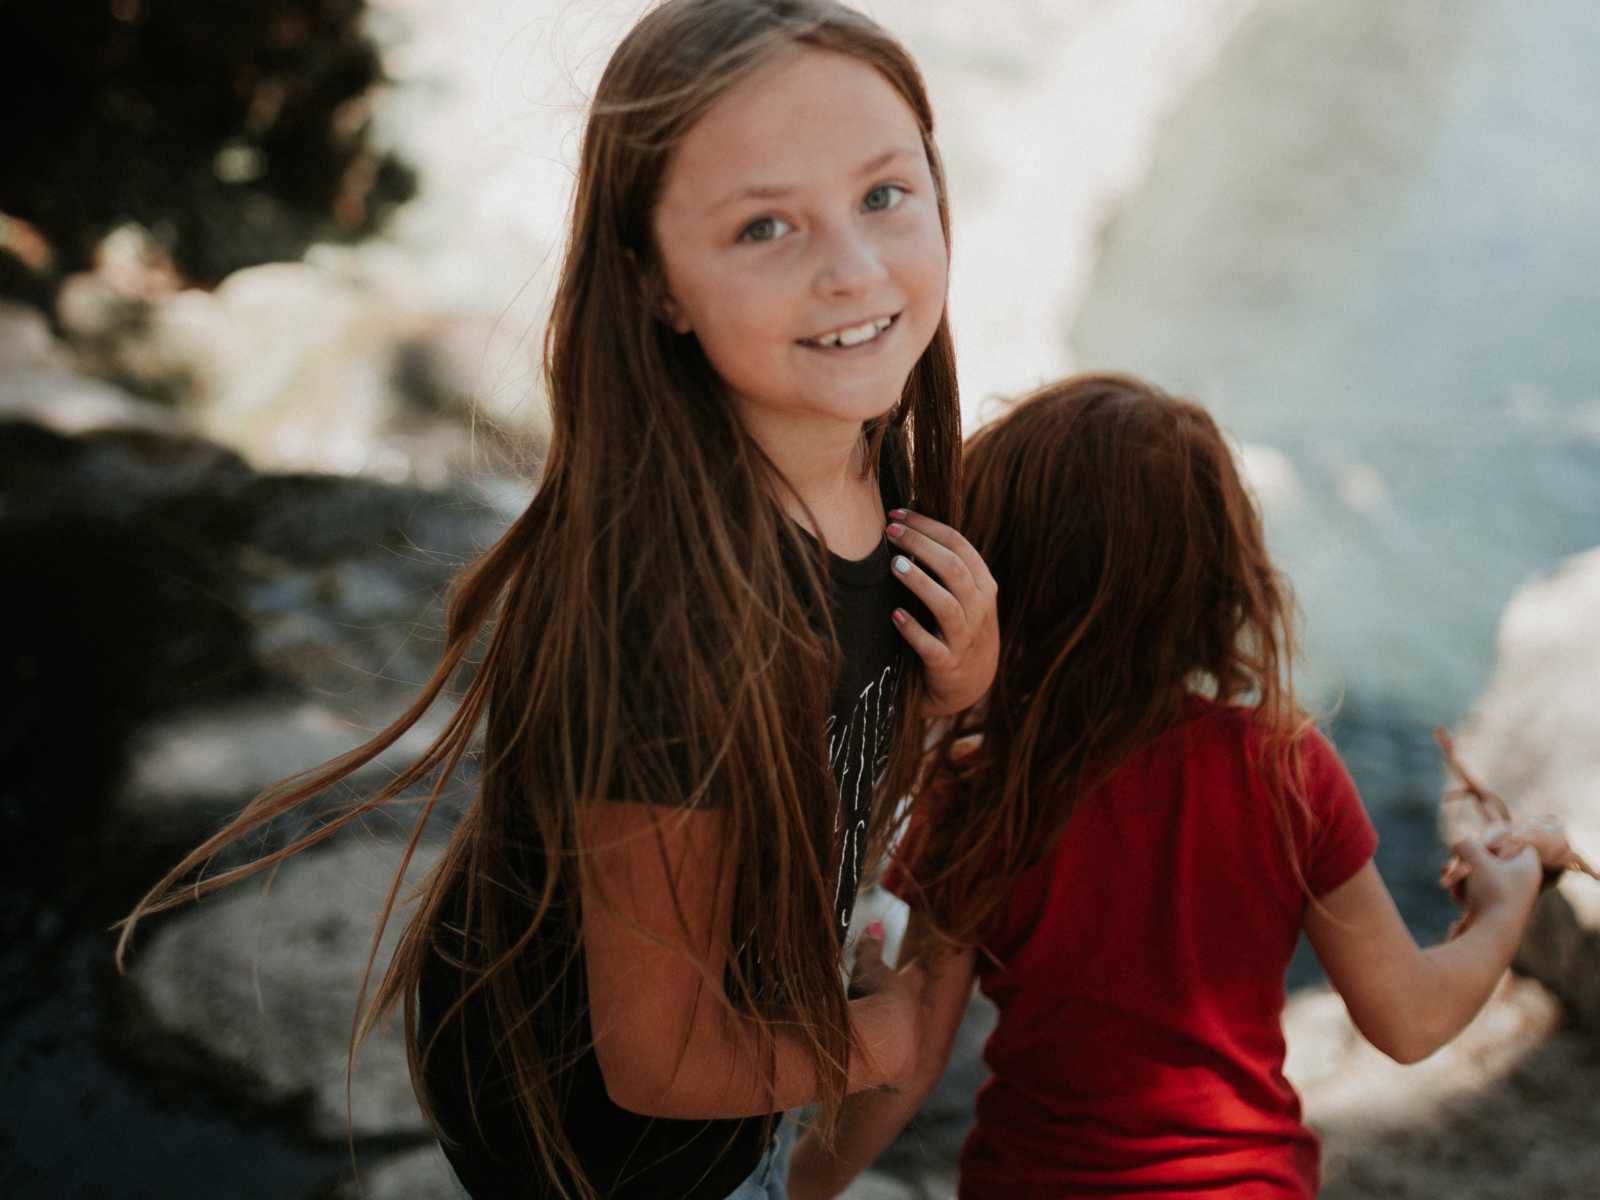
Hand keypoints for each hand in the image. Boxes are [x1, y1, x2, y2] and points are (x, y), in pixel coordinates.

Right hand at [849, 921, 926, 1088]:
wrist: (887, 1041)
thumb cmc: (877, 1000)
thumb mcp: (869, 971)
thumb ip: (871, 948)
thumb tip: (877, 923)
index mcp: (908, 992)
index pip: (915, 975)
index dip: (916, 968)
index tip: (920, 963)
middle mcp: (916, 1018)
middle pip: (921, 1008)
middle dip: (916, 1005)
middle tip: (915, 1003)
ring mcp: (912, 1045)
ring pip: (914, 1040)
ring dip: (907, 1040)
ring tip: (901, 1041)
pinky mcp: (904, 1071)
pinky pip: (899, 1073)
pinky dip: (894, 1075)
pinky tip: (893, 1083)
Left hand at [885, 509, 998, 716]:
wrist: (970, 685)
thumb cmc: (959, 629)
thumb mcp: (965, 596)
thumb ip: (946, 567)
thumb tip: (906, 525)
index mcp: (982, 585)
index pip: (958, 544)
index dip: (927, 526)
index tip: (896, 514)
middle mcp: (978, 608)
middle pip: (953, 568)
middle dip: (920, 545)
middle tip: (889, 532)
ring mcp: (965, 638)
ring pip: (946, 604)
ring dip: (919, 582)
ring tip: (893, 565)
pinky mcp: (947, 664)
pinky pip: (931, 646)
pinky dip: (913, 630)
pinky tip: (894, 616)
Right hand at [1444, 835, 1540, 936]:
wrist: (1491, 937)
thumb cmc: (1493, 894)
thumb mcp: (1477, 859)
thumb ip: (1466, 843)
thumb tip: (1459, 844)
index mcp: (1528, 864)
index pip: (1513, 839)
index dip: (1493, 839)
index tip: (1481, 846)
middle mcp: (1520, 878)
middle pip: (1489, 855)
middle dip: (1467, 860)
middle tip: (1459, 867)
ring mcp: (1505, 893)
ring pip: (1477, 871)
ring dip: (1460, 874)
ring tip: (1451, 883)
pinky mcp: (1491, 905)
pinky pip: (1474, 887)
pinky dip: (1461, 887)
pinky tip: (1452, 891)